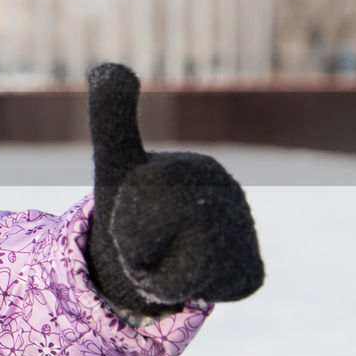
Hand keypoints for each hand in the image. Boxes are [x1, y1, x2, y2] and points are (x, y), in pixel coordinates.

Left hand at [85, 63, 262, 320]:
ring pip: (177, 270)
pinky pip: (197, 291)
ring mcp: (243, 235)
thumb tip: (107, 64)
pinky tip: (187, 274)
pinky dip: (175, 291)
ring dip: (150, 270)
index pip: (148, 196)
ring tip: (160, 254)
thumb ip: (110, 118)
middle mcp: (230, 196)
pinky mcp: (249, 274)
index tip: (134, 203)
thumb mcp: (115, 162)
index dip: (126, 212)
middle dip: (132, 244)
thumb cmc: (132, 203)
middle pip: (158, 235)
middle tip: (139, 235)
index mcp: (200, 167)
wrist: (151, 253)